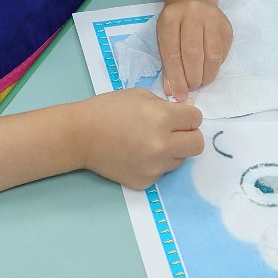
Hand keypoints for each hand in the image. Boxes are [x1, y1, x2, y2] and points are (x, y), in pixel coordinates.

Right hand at [77, 87, 203, 190]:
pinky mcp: (146, 182)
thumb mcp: (140, 96)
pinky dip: (156, 163)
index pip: (196, 119)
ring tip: (149, 142)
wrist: (80, 136)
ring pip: (180, 159)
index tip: (179, 115)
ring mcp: (154, 167)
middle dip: (190, 135)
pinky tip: (138, 154)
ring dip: (172, 150)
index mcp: (162, 118)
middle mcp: (162, 145)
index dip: (188, 114)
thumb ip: (168, 104)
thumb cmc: (108, 109)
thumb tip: (190, 108)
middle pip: (197, 144)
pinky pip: (162, 172)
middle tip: (175, 131)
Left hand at [156, 0, 232, 100]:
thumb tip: (172, 92)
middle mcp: (193, 15)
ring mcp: (213, 19)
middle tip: (191, 89)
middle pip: (193, 53)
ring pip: (212, 54)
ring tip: (200, 83)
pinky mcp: (227, 26)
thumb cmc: (175, 23)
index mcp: (171, 18)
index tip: (178, 94)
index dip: (175, 76)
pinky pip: (223, 53)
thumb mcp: (163, 37)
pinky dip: (215, 67)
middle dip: (192, 77)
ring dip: (206, 75)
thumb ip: (167, 64)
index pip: (172, 52)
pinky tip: (208, 71)